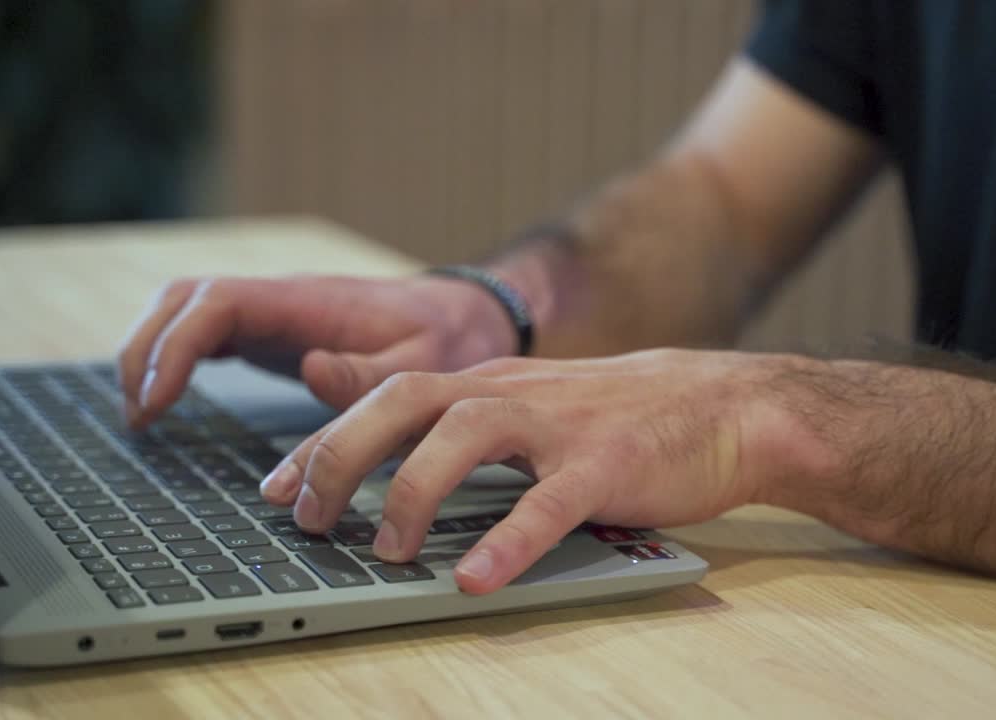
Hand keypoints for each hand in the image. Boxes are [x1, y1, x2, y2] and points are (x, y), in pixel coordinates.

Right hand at [117, 274, 518, 427]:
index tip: (154, 400)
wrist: (466, 315)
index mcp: (309, 302)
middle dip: (146, 349)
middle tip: (137, 414)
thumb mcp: (422, 363)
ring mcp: (274, 310)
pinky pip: (208, 330)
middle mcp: (282, 298)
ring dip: (152, 350)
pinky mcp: (274, 328)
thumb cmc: (446, 339)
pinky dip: (176, 357)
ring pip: (187, 309)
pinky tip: (164, 398)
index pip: (217, 303)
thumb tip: (310, 370)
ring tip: (140, 413)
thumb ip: (370, 374)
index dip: (175, 346)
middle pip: (184, 299)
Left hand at [261, 349, 835, 593]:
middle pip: (406, 402)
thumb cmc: (616, 417)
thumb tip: (385, 445)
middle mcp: (512, 396)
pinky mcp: (606, 465)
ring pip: (466, 437)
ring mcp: (559, 426)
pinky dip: (507, 541)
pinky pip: (549, 503)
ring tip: (384, 551)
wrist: (722, 405)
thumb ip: (457, 417)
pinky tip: (475, 579)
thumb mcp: (526, 405)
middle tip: (305, 515)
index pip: (384, 397)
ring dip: (411, 492)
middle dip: (342, 456)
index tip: (273, 489)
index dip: (321, 440)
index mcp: (488, 385)